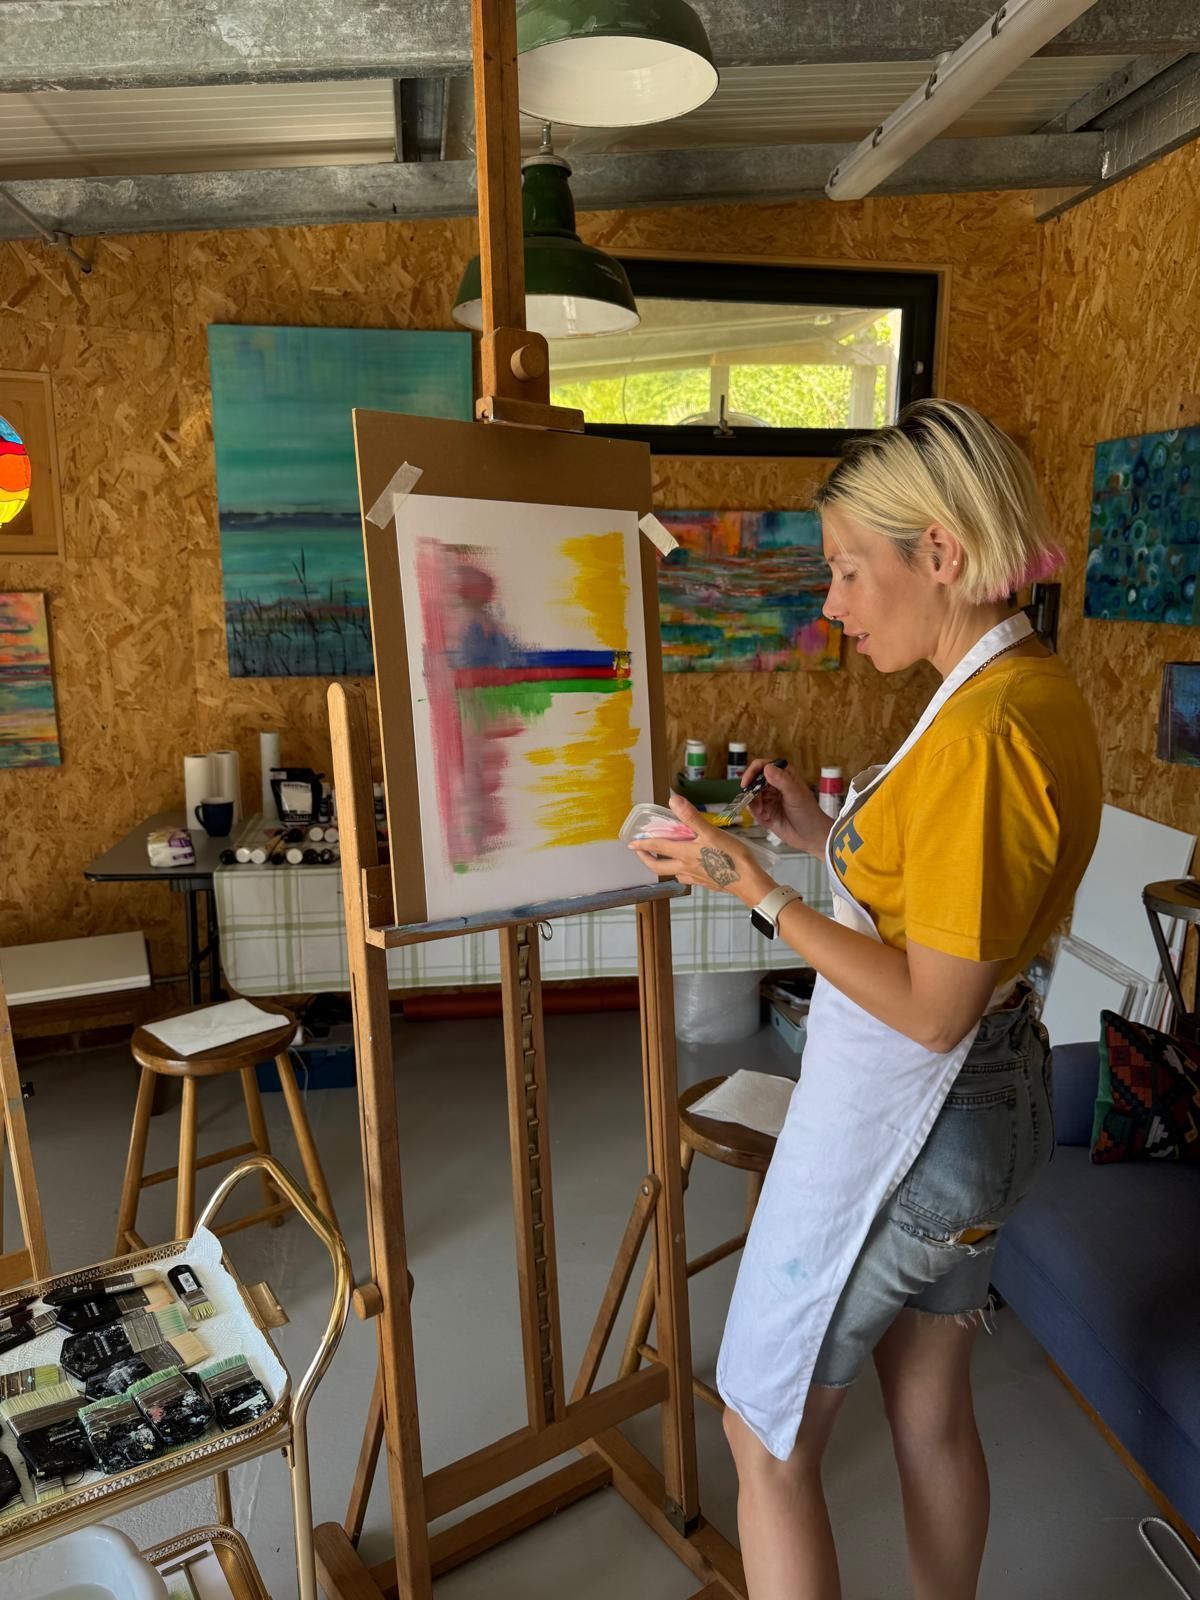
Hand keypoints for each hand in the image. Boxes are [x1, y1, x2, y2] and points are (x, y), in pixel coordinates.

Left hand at [628, 795, 775, 904]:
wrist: (747, 881)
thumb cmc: (730, 856)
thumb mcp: (711, 833)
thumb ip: (691, 817)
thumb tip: (674, 800)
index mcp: (684, 854)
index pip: (657, 848)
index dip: (643, 845)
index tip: (632, 843)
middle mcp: (685, 867)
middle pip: (659, 867)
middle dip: (647, 860)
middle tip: (641, 854)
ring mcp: (695, 877)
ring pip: (672, 873)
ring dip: (664, 867)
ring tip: (663, 859)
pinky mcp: (705, 883)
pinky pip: (687, 878)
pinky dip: (681, 873)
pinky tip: (687, 869)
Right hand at [740, 758, 831, 854]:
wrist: (811, 836)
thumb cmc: (808, 813)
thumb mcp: (795, 795)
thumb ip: (782, 780)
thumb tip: (767, 767)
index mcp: (784, 775)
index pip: (762, 766)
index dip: (752, 772)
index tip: (746, 783)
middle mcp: (774, 784)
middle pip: (753, 781)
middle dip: (751, 792)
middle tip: (757, 804)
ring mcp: (769, 798)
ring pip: (751, 796)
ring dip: (754, 805)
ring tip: (764, 814)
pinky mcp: (765, 811)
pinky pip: (753, 809)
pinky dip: (756, 814)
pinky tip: (766, 819)